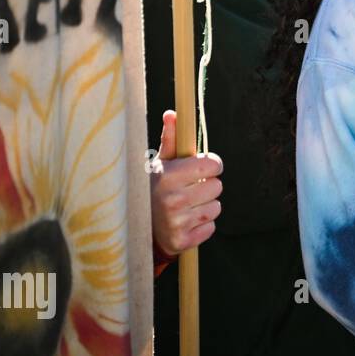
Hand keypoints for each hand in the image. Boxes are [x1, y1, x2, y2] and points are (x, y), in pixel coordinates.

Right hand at [150, 110, 222, 258]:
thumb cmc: (154, 188)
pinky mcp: (182, 241)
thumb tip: (173, 114)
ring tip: (188, 205)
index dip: (212, 165)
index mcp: (168, 176)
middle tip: (191, 188)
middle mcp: (172, 199)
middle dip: (208, 186)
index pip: (212, 165)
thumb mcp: (159, 163)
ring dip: (206, 205)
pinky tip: (187, 221)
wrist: (137, 227)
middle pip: (217, 187)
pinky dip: (203, 225)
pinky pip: (211, 227)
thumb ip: (171, 140)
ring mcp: (177, 222)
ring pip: (216, 207)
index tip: (204, 167)